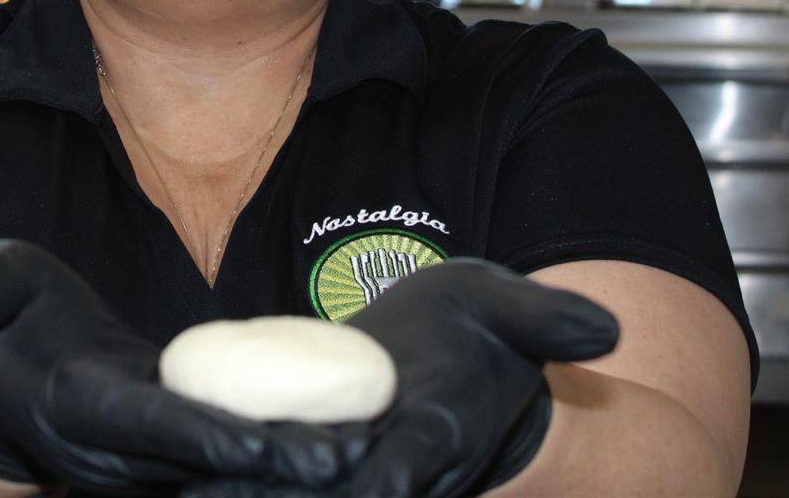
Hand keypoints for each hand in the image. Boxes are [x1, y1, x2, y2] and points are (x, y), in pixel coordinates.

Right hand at [0, 239, 356, 494]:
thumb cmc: (2, 325)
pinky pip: (232, 462)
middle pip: (208, 465)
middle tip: (360, 454)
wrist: (2, 386)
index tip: (263, 444)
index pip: (147, 427)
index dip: (203, 436)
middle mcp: (120, 450)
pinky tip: (347, 441)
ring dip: (296, 465)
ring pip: (228, 475)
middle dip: (281, 464)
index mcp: (80, 406)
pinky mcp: (174, 449)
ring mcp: (150, 457)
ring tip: (375, 449)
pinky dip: (284, 458)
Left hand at [183, 260, 616, 497]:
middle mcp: (396, 466)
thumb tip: (606, 324)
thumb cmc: (483, 322)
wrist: (457, 350)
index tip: (337, 473)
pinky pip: (277, 473)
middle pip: (335, 493)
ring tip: (182, 492)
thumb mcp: (513, 308)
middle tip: (210, 496)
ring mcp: (357, 466)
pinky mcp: (324, 454)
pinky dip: (237, 479)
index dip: (374, 480)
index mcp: (440, 430)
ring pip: (300, 491)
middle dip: (282, 496)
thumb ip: (547, 320)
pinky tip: (183, 476)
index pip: (405, 466)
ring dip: (244, 494)